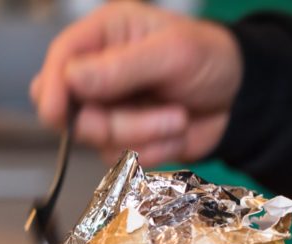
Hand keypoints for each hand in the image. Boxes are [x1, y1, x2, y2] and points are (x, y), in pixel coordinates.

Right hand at [30, 1, 241, 166]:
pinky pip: (122, 159)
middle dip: (112, 120)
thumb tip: (71, 78)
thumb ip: (121, 66)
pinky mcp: (125, 139)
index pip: (60, 60)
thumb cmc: (211, 58)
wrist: (240, 99)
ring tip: (178, 116)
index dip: (52, 87)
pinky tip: (176, 130)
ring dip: (144, 134)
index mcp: (105, 36)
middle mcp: (100, 73)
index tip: (57, 111)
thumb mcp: (172, 52)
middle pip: (70, 110)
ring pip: (98, 139)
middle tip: (150, 112)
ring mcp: (111, 109)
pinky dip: (154, 150)